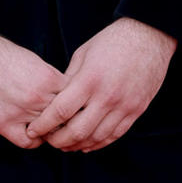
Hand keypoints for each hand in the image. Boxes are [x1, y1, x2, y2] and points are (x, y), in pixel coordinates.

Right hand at [0, 32, 66, 149]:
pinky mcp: (3, 123)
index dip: (74, 104)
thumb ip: (51, 80)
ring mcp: (21, 112)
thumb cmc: (1, 54)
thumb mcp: (35, 61)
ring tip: (45, 124)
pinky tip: (31, 132)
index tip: (71, 106)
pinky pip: (28, 142)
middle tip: (61, 120)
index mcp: (49, 79)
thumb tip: (65, 95)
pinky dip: (33, 140)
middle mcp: (38, 97)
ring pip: (48, 131)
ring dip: (48, 129)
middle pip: (64, 118)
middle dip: (64, 119)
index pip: (75, 99)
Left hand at [24, 17, 176, 152]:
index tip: (32, 130)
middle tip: (48, 141)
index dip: (44, 125)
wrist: (149, 36)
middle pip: (77, 131)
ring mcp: (124, 105)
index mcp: (90, 79)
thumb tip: (55, 101)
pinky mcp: (136, 110)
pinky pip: (115, 135)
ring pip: (96, 137)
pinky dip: (98, 143)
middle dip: (58, 141)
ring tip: (65, 145)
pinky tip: (86, 145)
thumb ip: (69, 80)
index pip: (61, 111)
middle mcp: (107, 96)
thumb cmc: (112, 41)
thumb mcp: (83, 54)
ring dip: (77, 145)